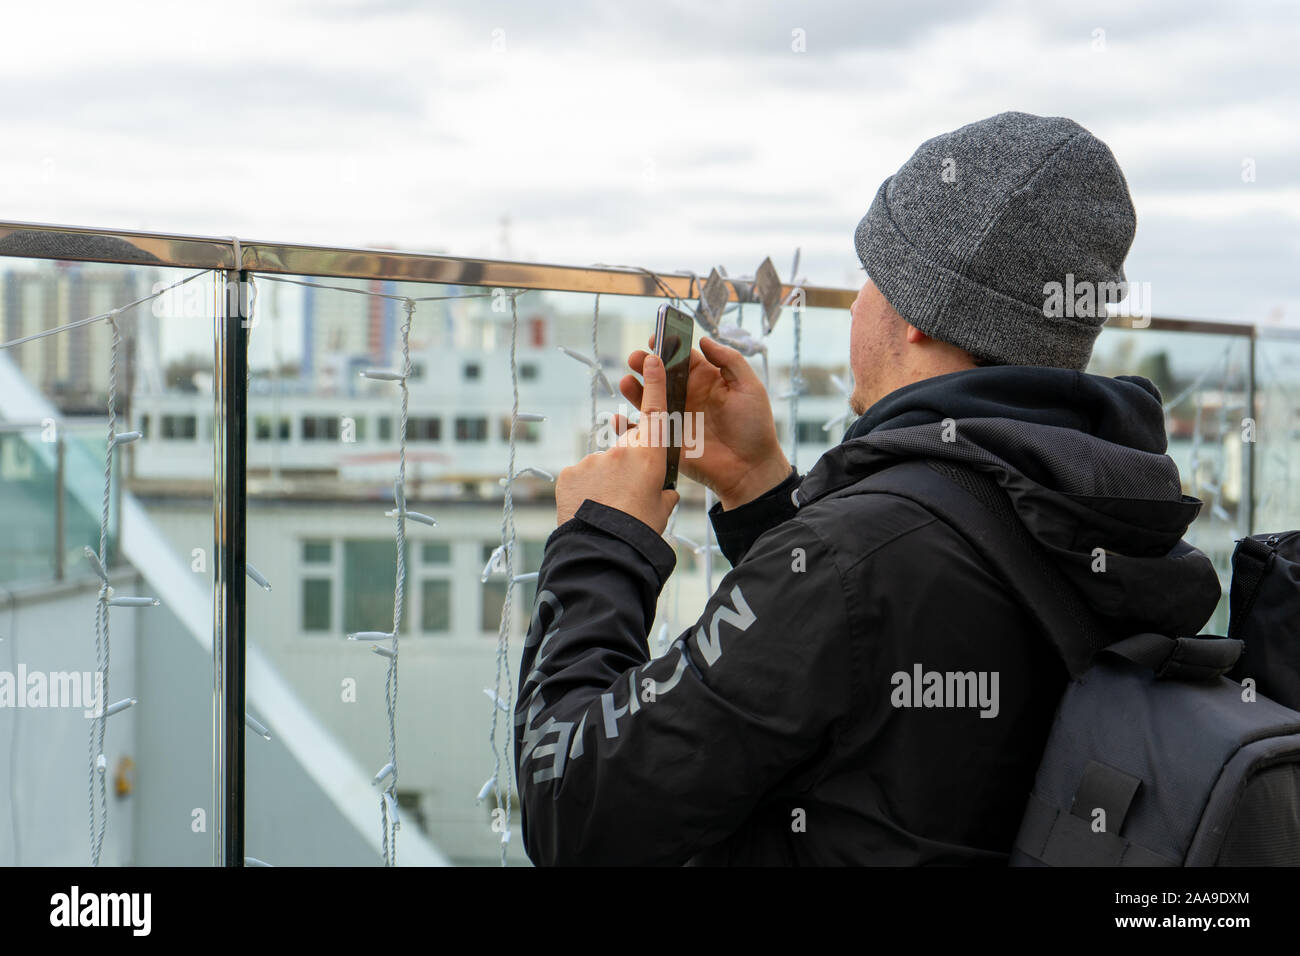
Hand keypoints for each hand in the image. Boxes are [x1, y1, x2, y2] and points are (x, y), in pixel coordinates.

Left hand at [555, 353, 680, 531]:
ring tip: (607, 511)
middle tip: (628, 498)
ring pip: (601, 467)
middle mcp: (619, 450)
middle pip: (625, 450)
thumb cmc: (639, 531)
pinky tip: (589, 510)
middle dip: (627, 468)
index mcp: (648, 455)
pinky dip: (585, 491)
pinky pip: (580, 478)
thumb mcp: (662, 511)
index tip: (652, 358)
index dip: (654, 384)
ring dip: (604, 483)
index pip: (654, 412)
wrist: (603, 549)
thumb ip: (664, 494)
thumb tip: (665, 492)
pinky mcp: (568, 473)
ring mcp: (591, 460)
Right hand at [619, 336, 790, 509]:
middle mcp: (687, 396)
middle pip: (659, 376)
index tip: (655, 338)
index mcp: (705, 380)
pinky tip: (619, 417)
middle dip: (644, 364)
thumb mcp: (749, 387)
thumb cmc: (754, 427)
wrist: (750, 468)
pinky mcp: (667, 440)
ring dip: (634, 390)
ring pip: (648, 399)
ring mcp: (675, 418)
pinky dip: (629, 425)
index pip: (681, 357)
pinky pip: (644, 430)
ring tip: (626, 381)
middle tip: (636, 358)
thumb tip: (704, 340)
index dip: (667, 346)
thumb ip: (729, 360)